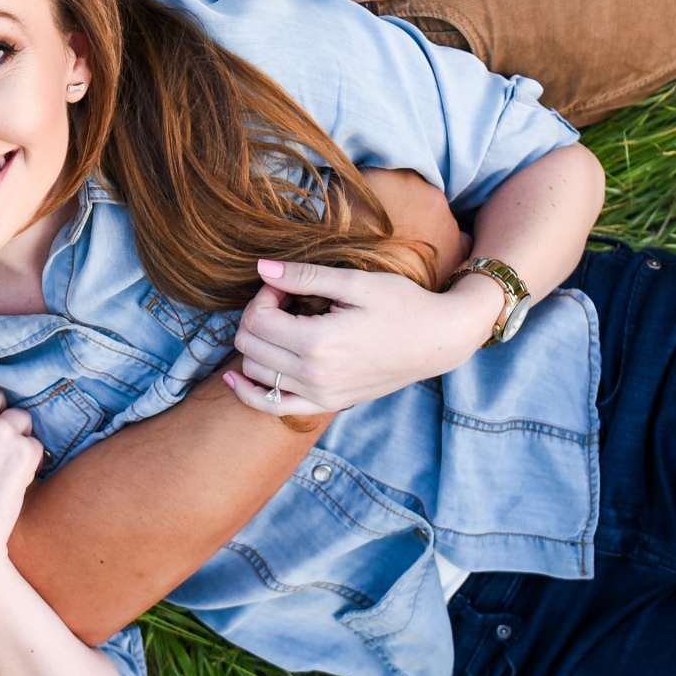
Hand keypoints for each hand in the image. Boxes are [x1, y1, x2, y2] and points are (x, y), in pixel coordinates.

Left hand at [223, 258, 499, 415]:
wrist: (438, 341)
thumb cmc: (402, 305)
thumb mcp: (355, 282)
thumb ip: (304, 276)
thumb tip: (261, 268)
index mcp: (318, 343)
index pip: (257, 320)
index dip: (262, 296)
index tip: (284, 285)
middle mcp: (314, 375)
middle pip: (249, 345)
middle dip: (257, 317)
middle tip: (284, 301)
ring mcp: (319, 395)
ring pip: (255, 372)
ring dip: (257, 345)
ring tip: (284, 326)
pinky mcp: (326, 405)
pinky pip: (272, 407)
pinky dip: (250, 392)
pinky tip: (237, 377)